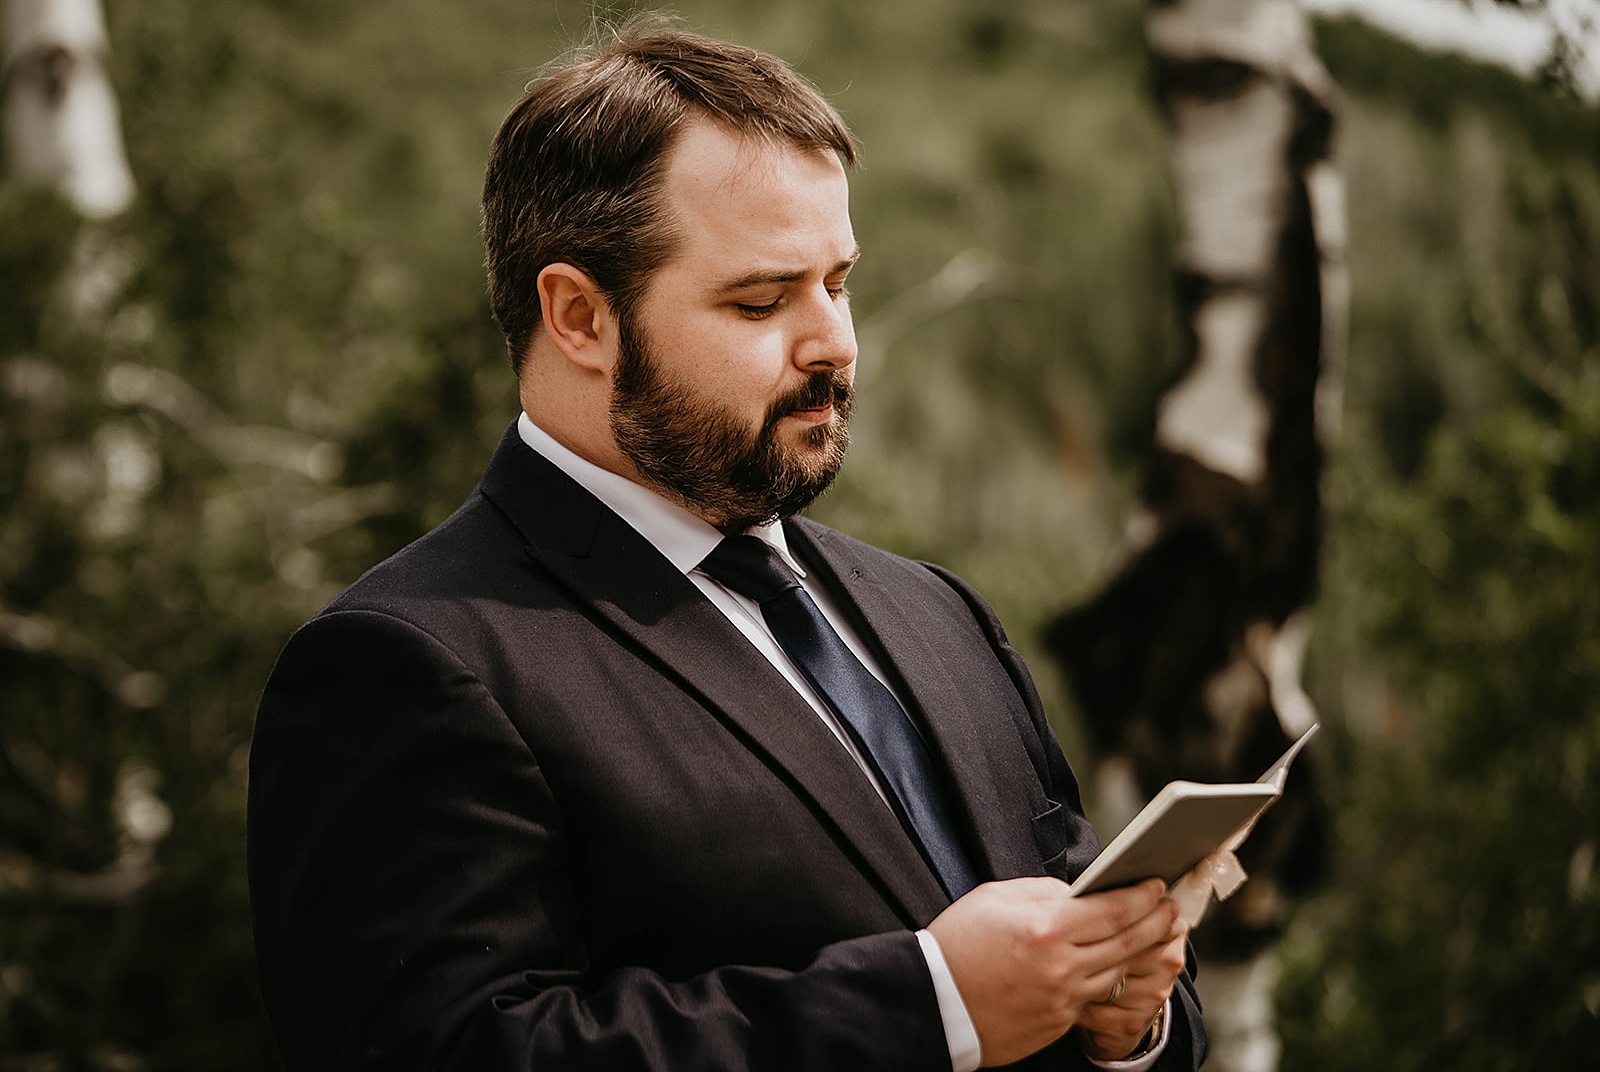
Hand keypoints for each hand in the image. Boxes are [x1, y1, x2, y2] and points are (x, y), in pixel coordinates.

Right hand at [926, 877, 1178, 1066]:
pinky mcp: (1056, 1025)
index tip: (1157, 885)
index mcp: (1046, 928)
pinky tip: (1114, 966)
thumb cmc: (955, 943)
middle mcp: (1061, 967)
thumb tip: (1077, 894)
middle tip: (1170, 909)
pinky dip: (1109, 980)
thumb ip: (1042, 892)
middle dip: (1155, 923)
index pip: (1113, 909)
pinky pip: (1093, 999)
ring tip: (1150, 936)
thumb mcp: (994, 898)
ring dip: (1138, 953)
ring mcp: (1062, 1000)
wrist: (931, 1002)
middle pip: (1126, 943)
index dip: (1141, 896)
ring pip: (1116, 974)